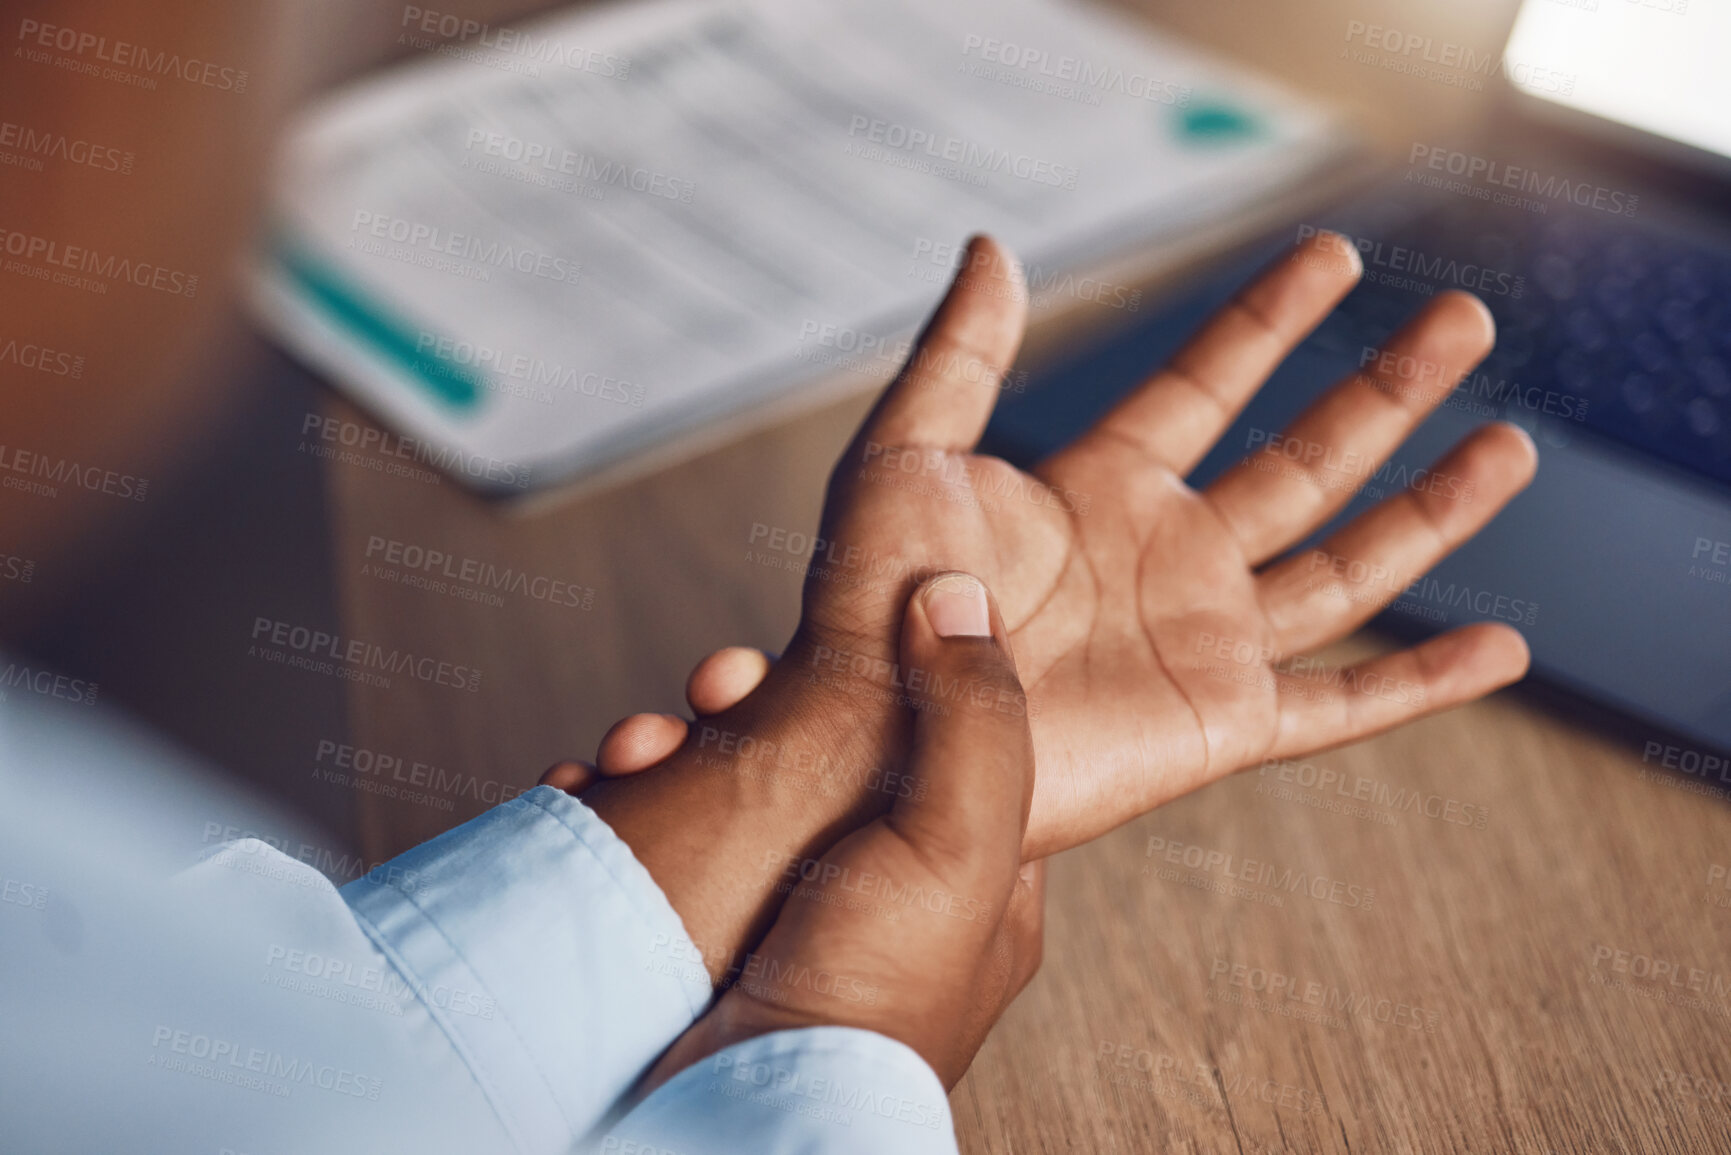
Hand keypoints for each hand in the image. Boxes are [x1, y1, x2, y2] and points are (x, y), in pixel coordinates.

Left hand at [583, 231, 1535, 977]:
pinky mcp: (1221, 725)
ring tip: (1511, 446)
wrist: (880, 733)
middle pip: (1306, 457)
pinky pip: (1343, 704)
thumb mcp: (906, 453)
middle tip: (1464, 317)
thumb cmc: (868, 602)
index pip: (1209, 382)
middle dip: (1387, 388)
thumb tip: (990, 247)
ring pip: (1349, 563)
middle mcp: (1168, 556)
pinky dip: (1423, 683)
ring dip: (1432, 508)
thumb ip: (960, 354)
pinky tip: (1499, 651)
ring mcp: (1202, 639)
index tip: (1331, 254)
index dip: (1269, 318)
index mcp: (1104, 487)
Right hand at [644, 572, 1043, 1092]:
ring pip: (733, 796)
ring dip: (673, 747)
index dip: (880, 674)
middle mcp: (884, 906)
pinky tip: (590, 790)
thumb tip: (962, 597)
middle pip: (823, 760)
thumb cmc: (865, 1008)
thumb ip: (974, 719)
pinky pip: (658, 848)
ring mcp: (789, 928)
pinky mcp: (703, 946)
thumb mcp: (956, 847)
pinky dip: (619, 808)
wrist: (742, 1120)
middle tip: (708, 687)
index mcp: (972, 887)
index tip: (815, 643)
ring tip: (632, 744)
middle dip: (749, 708)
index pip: (937, 742)